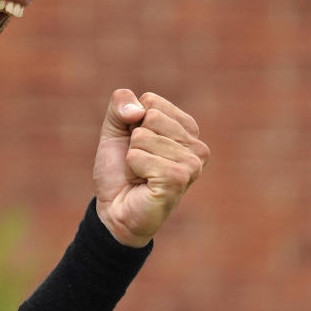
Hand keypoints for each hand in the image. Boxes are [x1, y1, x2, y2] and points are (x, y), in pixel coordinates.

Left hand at [92, 89, 208, 246]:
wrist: (115, 209)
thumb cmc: (120, 170)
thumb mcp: (114, 129)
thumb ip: (121, 104)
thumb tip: (138, 110)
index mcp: (186, 129)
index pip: (151, 101)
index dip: (132, 123)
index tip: (137, 145)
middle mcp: (196, 146)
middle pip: (150, 116)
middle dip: (133, 140)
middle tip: (139, 163)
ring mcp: (192, 164)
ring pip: (143, 136)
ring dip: (132, 156)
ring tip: (141, 174)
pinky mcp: (179, 179)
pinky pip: (139, 156)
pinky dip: (132, 167)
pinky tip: (142, 182)